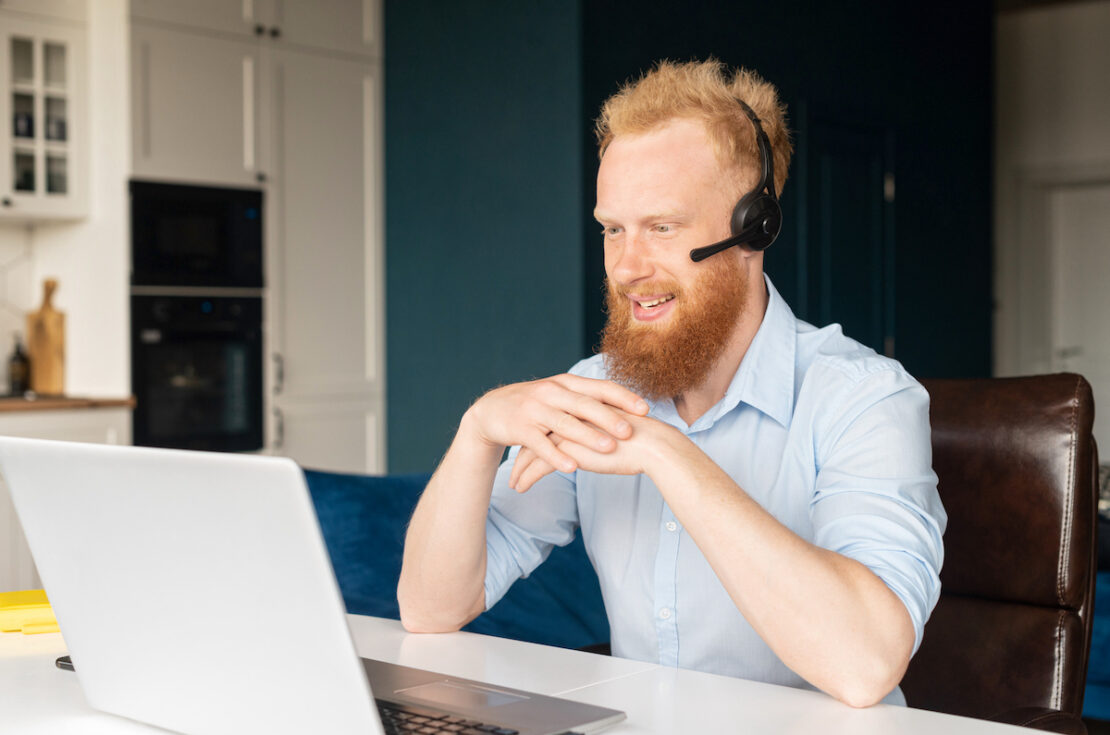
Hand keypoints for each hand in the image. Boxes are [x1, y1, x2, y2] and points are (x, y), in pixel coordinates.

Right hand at [463, 374, 648, 475]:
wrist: (491, 409)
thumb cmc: (536, 404)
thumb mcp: (560, 395)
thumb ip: (587, 399)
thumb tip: (625, 408)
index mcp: (566, 383)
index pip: (599, 387)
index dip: (623, 397)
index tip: (645, 409)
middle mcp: (552, 393)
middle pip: (584, 405)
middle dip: (609, 418)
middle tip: (631, 431)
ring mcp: (535, 410)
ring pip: (565, 424)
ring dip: (587, 436)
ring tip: (609, 448)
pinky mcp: (520, 429)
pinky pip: (541, 444)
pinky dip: (556, 456)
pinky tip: (572, 467)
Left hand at [509, 411, 677, 490]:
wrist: (652, 445)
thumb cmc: (640, 442)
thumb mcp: (613, 433)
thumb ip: (599, 434)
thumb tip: (596, 442)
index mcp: (578, 409)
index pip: (549, 422)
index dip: (538, 437)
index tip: (529, 449)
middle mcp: (568, 416)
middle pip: (535, 434)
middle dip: (522, 453)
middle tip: (514, 466)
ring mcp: (566, 432)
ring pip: (531, 451)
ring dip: (519, 469)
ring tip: (513, 483)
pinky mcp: (567, 450)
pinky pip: (537, 467)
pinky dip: (526, 478)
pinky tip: (520, 488)